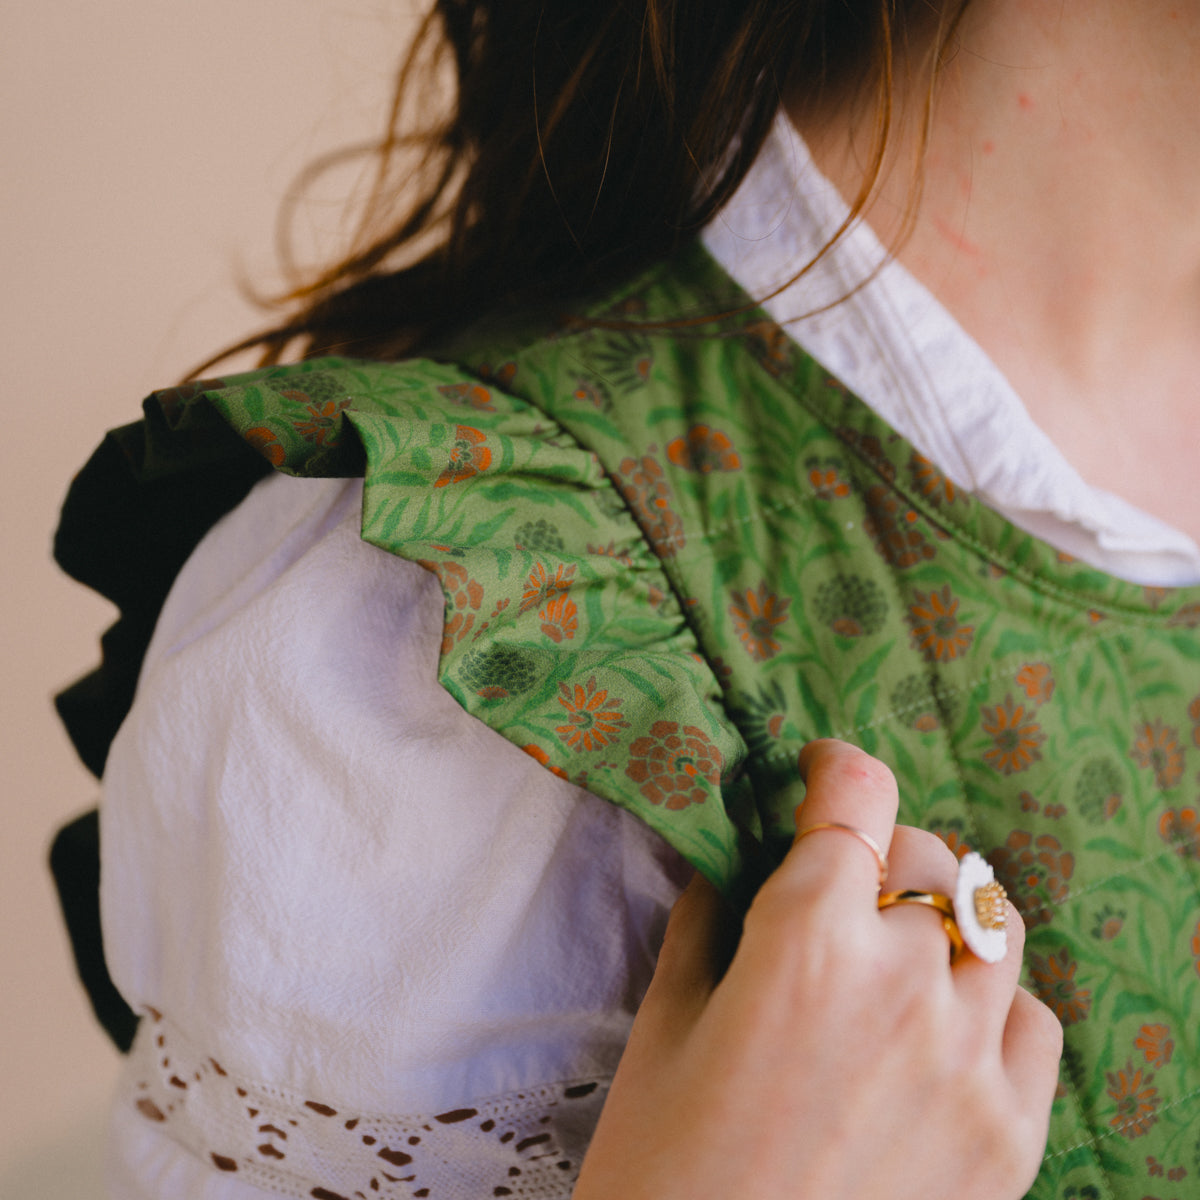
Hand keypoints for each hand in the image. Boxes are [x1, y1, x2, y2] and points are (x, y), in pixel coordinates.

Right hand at [574, 739, 1061, 1199]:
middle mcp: (904, 984)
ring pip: (992, 927)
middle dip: (882, 854)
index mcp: (805, 942)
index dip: (838, 768)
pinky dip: (993, 1005)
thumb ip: (707, 924)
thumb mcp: (663, 1030)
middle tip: (841, 889)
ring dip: (942, 920)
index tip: (822, 774)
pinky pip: (1032, 1022)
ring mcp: (969, 1061)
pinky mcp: (1009, 1136)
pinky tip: (944, 1031)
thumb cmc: (661, 1173)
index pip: (856, 799)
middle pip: (930, 857)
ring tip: (896, 956)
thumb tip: (737, 864)